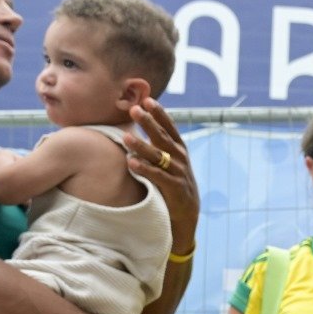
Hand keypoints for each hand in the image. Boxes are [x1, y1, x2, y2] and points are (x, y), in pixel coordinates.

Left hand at [126, 98, 198, 252]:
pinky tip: (131, 162)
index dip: (159, 113)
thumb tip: (142, 124)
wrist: (187, 213)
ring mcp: (179, 173)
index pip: (169, 127)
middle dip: (148, 123)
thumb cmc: (173, 183)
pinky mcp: (175, 188)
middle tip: (134, 110)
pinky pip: (157, 176)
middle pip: (162, 137)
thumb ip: (159, 145)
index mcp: (179, 149)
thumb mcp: (170, 162)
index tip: (147, 100)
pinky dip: (144, 169)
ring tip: (125, 137)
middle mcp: (180, 158)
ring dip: (141, 146)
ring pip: (158, 156)